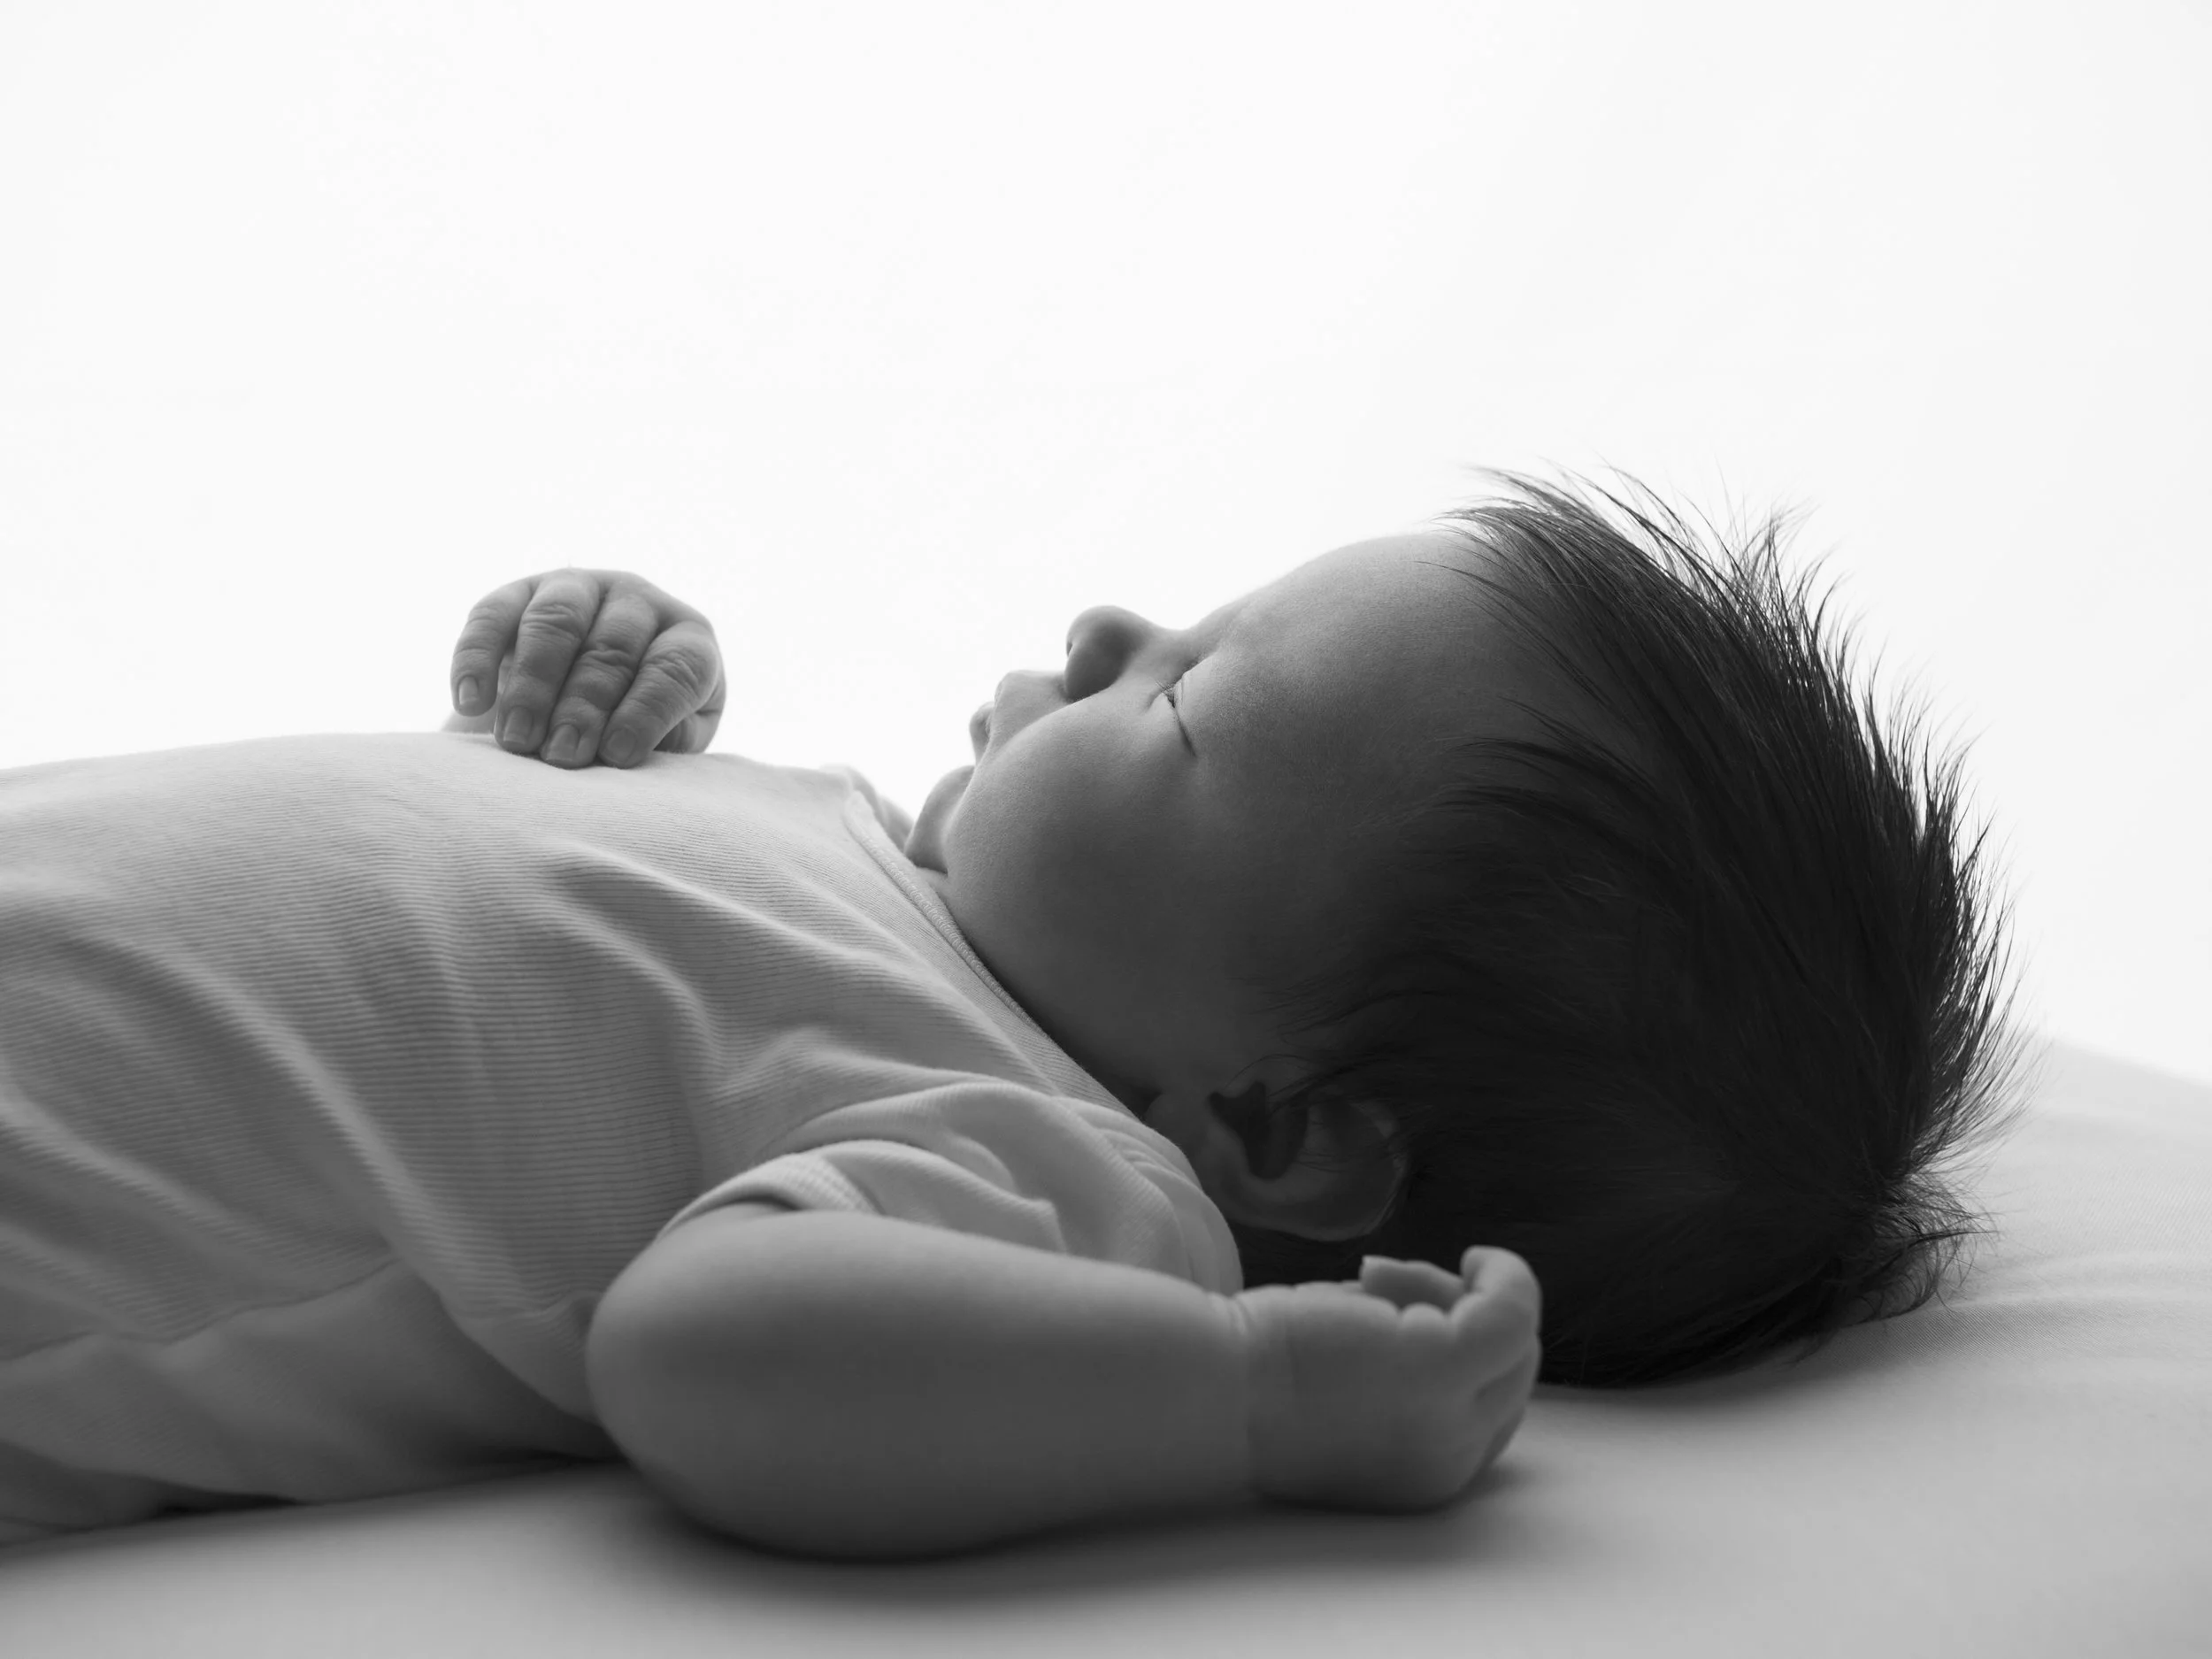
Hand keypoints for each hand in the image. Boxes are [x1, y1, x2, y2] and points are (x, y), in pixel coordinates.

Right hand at [449, 569, 727, 767]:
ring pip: (555, 622)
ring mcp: (579, 588)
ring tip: (518, 742)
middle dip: (584, 707)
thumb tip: (614, 756)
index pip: (676, 667)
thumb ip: (655, 746)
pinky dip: (476, 658)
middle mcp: (638, 602)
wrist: (583, 714)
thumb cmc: (638, 738)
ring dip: (533, 685)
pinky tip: (470, 702)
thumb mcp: (665, 747)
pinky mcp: (519, 592)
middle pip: (611, 648)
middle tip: (560, 757)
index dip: (647, 711)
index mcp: (688, 639)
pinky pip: (493, 614)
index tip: (616, 756)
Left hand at [1231, 1246, 1541, 1513]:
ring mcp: (1452, 1421)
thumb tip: (1410, 1311)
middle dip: (1455, 1318)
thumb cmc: (1250, 1382)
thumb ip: (1389, 1370)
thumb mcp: (1340, 1390)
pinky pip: (1513, 1313)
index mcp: (1422, 1479)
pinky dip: (1507, 1277)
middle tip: (1373, 1287)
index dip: (1457, 1356)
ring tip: (1370, 1281)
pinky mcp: (1443, 1368)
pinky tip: (1477, 1256)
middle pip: (1508, 1377)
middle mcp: (1448, 1465)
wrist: (1209, 1394)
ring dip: (1451, 1295)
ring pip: (1510, 1342)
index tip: (1390, 1314)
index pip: (1486, 1416)